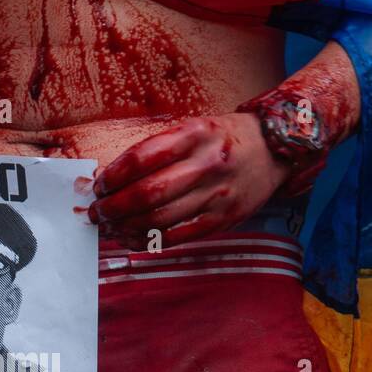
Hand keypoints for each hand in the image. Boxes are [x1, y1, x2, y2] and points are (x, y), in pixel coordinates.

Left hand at [88, 114, 290, 249]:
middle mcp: (206, 164)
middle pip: (148, 193)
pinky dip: (149, 242)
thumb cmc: (221, 139)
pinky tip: (133, 239)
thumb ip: (155, 150)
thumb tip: (110, 177)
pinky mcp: (222, 220)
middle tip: (98, 212)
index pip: (142, 158)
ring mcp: (217, 195)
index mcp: (194, 134)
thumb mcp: (192, 129)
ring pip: (160, 219)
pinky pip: (178, 237)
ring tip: (110, 228)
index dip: (113, 176)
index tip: (98, 186)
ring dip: (127, 227)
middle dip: (114, 207)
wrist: (273, 151)